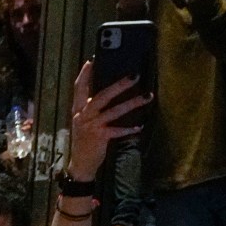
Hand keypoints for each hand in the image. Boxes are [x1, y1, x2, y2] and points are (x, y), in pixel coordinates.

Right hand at [65, 60, 145, 182]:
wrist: (80, 164)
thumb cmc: (85, 140)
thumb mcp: (85, 122)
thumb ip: (93, 108)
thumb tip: (111, 93)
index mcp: (79, 109)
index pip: (79, 88)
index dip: (85, 74)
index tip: (92, 61)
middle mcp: (84, 116)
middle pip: (101, 96)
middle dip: (119, 85)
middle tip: (134, 76)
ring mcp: (91, 126)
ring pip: (114, 111)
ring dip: (132, 103)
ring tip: (147, 96)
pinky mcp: (100, 137)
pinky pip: (117, 130)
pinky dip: (129, 128)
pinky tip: (140, 126)